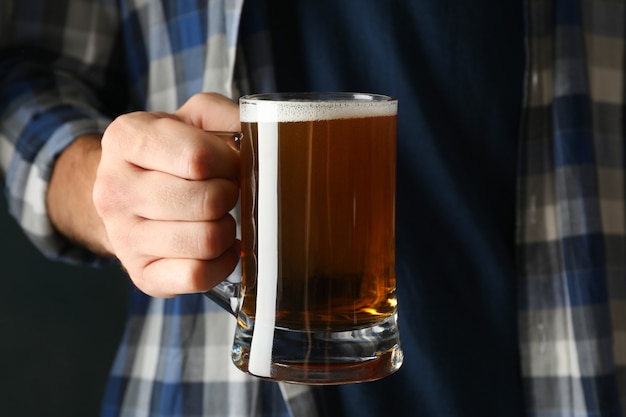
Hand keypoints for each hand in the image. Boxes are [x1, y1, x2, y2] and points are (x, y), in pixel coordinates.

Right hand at [93, 93, 240, 296]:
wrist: (130, 194)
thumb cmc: (171, 154)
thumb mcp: (192, 118)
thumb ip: (224, 115)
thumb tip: (259, 136)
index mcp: (125, 139)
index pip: (198, 158)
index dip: (229, 163)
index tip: (228, 164)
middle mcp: (114, 189)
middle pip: (206, 201)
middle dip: (230, 196)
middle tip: (226, 192)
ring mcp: (123, 236)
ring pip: (206, 241)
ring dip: (228, 229)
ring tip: (220, 217)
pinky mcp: (141, 274)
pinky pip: (197, 276)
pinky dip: (222, 263)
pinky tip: (220, 247)